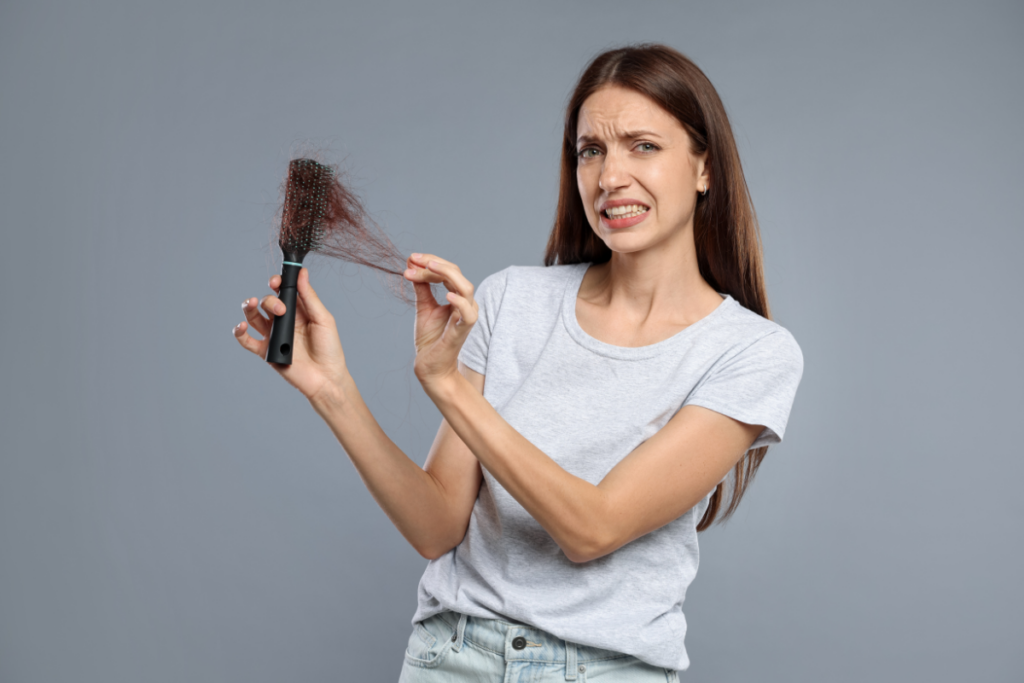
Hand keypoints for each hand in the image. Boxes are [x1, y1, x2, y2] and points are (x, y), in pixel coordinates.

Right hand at [233, 268, 348, 405]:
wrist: (326, 378)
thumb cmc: (329, 349)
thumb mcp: (323, 319)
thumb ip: (310, 297)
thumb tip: (302, 273)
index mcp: (298, 310)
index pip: (282, 291)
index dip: (276, 282)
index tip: (276, 281)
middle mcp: (284, 321)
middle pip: (267, 302)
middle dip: (270, 300)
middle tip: (281, 310)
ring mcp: (273, 335)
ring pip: (253, 316)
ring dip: (249, 307)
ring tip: (252, 304)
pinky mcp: (266, 351)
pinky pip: (246, 340)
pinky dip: (239, 332)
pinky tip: (241, 326)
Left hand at [404, 253, 477, 390]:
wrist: (430, 366)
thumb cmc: (431, 339)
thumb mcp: (424, 306)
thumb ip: (421, 287)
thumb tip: (412, 265)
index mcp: (457, 296)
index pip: (448, 271)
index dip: (430, 262)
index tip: (410, 259)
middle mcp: (465, 303)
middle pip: (456, 274)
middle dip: (434, 264)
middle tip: (414, 260)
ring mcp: (466, 316)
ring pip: (466, 288)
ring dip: (447, 274)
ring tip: (428, 267)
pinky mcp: (463, 330)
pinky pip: (468, 314)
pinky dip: (459, 301)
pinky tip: (446, 294)